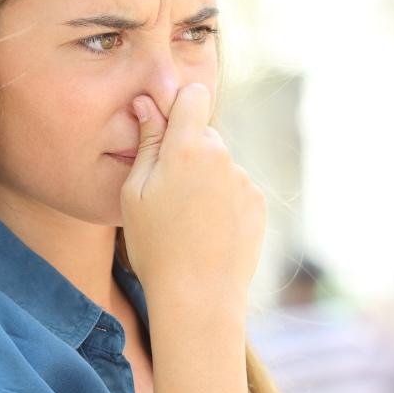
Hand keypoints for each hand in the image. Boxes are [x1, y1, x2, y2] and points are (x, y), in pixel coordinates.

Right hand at [119, 83, 265, 307]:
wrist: (199, 297)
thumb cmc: (155, 246)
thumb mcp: (135, 193)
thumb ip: (146, 143)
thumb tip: (147, 103)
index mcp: (187, 148)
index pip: (193, 96)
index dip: (178, 107)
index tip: (165, 130)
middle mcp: (222, 157)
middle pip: (204, 134)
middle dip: (187, 150)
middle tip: (167, 190)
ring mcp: (245, 180)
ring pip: (220, 164)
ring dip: (205, 178)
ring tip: (187, 220)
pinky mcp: (258, 203)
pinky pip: (236, 188)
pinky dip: (223, 201)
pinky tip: (208, 230)